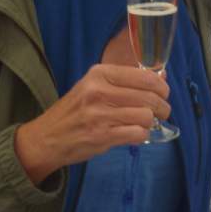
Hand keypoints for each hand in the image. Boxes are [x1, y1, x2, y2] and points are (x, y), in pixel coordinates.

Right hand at [15, 64, 169, 183]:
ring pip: (146, 116)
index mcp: (99, 74)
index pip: (144, 76)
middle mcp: (99, 91)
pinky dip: (141, 135)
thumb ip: (125, 82)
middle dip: (162, 106)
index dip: (161, 86)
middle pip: (149, 97)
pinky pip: (137, 133)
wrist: (46, 137)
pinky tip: (135, 134)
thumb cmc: (74, 111)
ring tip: (147, 124)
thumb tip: (162, 77)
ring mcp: (99, 114)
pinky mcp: (101, 136)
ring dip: (152, 122)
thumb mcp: (94, 87)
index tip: (163, 93)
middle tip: (162, 112)